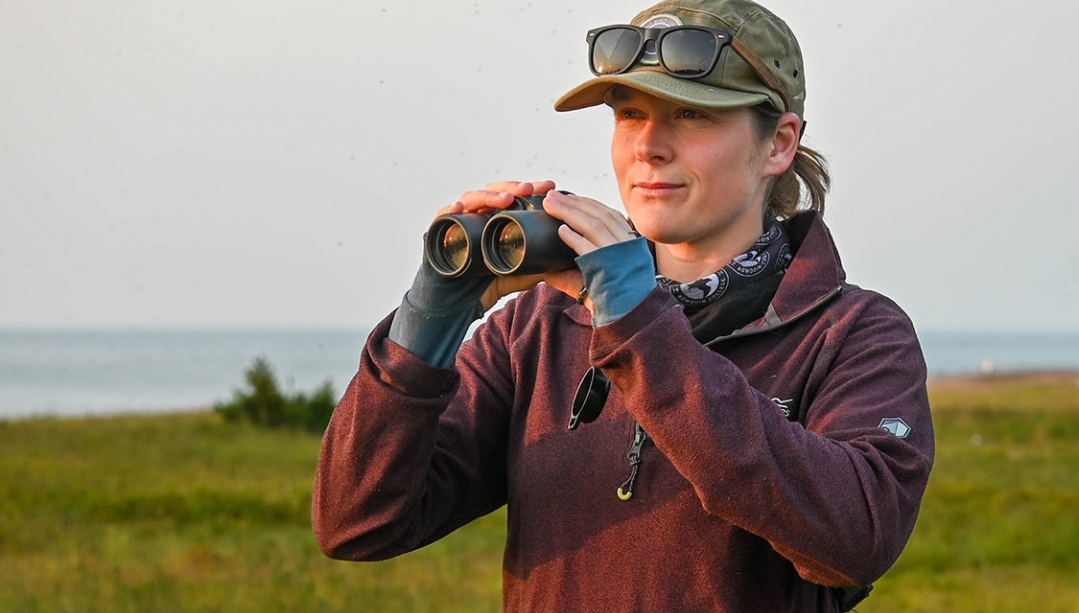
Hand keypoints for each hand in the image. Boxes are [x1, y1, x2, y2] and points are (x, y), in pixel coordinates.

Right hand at [434, 181, 556, 310]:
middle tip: (529, 188)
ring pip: (469, 201)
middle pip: (491, 194)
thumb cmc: (479, 290)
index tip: (549, 185)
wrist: (453, 308)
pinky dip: (448, 211)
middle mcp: (474, 219)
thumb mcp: (511, 277)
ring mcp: (456, 225)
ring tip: (506, 199)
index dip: (528, 190)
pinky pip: (441, 219)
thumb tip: (555, 264)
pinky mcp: (437, 237)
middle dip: (511, 188)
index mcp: (491, 222)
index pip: (510, 199)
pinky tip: (459, 207)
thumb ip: (530, 270)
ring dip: (487, 196)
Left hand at [539, 190, 638, 310]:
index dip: (588, 204)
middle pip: (599, 214)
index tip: (570, 197)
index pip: (608, 215)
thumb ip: (572, 273)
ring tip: (551, 204)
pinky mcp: (609, 267)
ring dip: (569, 212)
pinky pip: (590, 248)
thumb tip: (546, 269)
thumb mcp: (596, 279)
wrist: (628, 318)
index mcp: (628, 243)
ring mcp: (619, 255)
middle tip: (552, 195)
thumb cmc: (612, 300)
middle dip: (573, 202)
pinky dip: (574, 237)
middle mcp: (627, 245)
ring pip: (594, 226)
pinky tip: (560, 230)